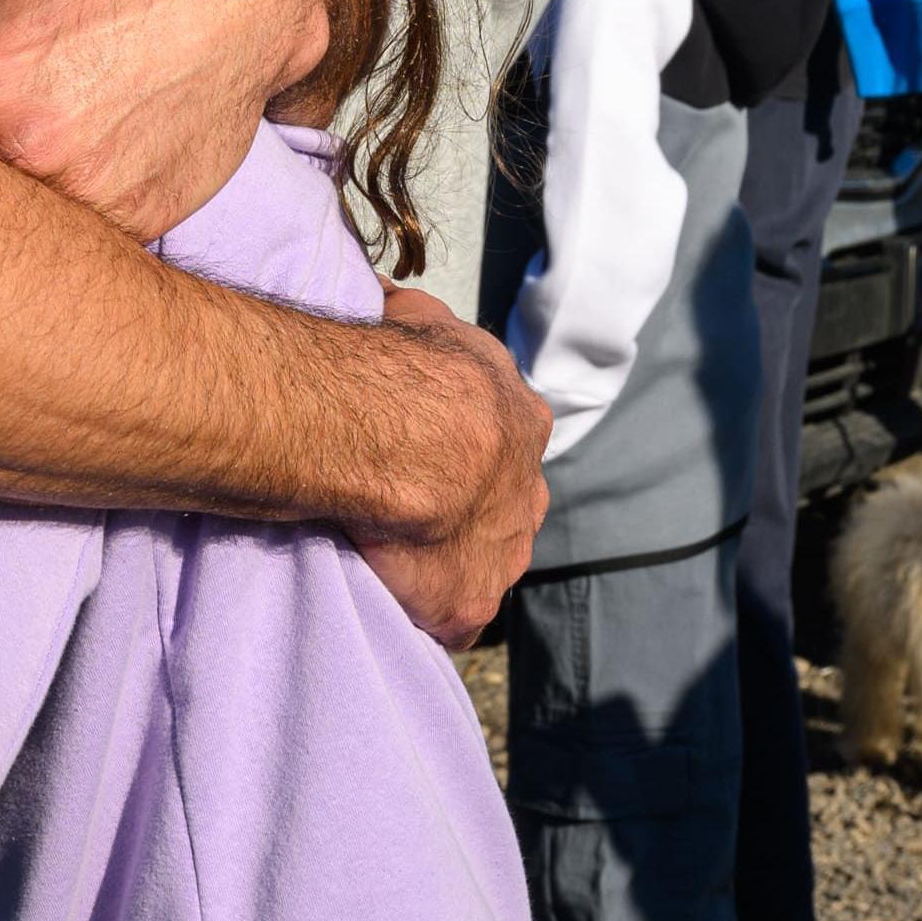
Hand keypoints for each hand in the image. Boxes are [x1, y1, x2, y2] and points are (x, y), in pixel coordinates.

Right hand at [345, 285, 548, 648]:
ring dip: (449, 559)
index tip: (425, 447)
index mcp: (522, 421)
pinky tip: (393, 598)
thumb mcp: (422, 317)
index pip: (502, 439)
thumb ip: (420, 321)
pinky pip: (453, 615)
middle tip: (413, 504)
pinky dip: (428, 611)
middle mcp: (528, 491)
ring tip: (394, 552)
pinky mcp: (471, 602)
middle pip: (505, 505)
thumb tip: (394, 305)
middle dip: (471, 508)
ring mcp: (505, 551)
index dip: (465, 445)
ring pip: (484, 561)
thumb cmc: (404, 366)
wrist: (401, 435)